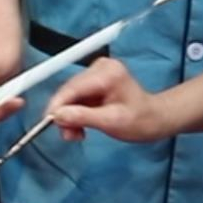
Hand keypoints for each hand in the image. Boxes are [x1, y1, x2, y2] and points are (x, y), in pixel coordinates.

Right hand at [45, 57, 174, 143]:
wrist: (154, 119)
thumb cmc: (140, 121)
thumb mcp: (112, 122)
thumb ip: (83, 117)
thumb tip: (57, 116)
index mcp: (108, 73)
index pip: (73, 87)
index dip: (57, 105)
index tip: (48, 122)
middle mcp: (100, 67)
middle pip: (69, 90)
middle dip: (64, 114)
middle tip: (68, 135)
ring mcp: (97, 72)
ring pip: (70, 95)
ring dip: (69, 116)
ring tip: (77, 134)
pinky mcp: (94, 80)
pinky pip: (76, 97)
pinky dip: (75, 112)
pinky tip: (81, 125)